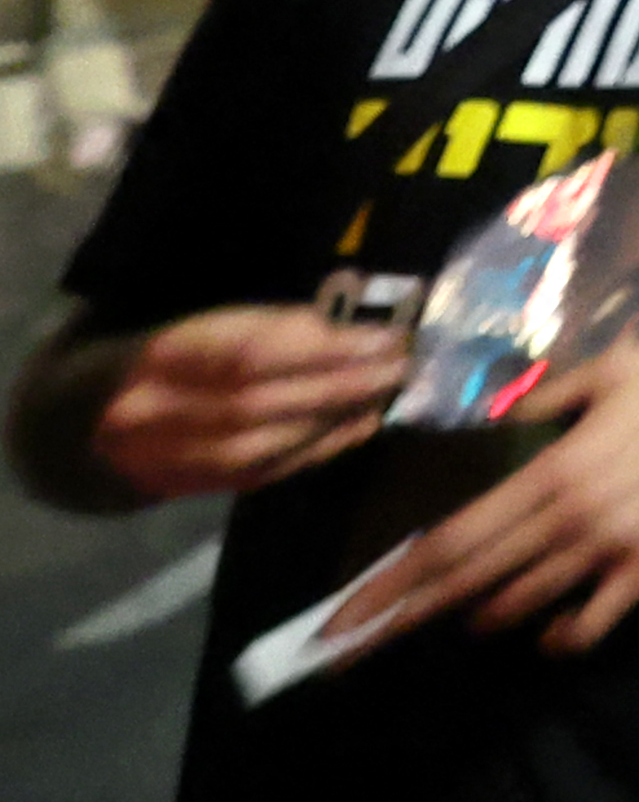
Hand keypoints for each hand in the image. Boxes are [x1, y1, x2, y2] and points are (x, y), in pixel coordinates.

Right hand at [85, 307, 405, 499]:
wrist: (75, 423)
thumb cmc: (150, 350)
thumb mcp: (185, 317)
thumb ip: (252, 319)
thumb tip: (345, 314)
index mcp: (155, 353)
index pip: (244, 353)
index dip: (317, 347)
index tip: (379, 334)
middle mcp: (154, 409)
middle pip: (257, 403)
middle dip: (338, 384)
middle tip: (400, 363)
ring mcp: (164, 456)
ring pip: (260, 446)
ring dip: (334, 419)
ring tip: (387, 392)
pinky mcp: (184, 487)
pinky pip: (258, 474)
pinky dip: (317, 450)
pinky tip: (359, 427)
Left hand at [333, 326, 638, 655]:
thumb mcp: (609, 364)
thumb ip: (539, 393)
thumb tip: (480, 412)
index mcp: (557, 471)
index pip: (456, 540)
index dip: (396, 580)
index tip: (347, 611)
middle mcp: (576, 522)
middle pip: (472, 583)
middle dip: (404, 617)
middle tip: (350, 648)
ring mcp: (616, 553)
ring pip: (524, 605)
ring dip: (479, 617)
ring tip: (450, 620)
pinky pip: (592, 621)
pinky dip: (557, 636)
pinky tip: (542, 632)